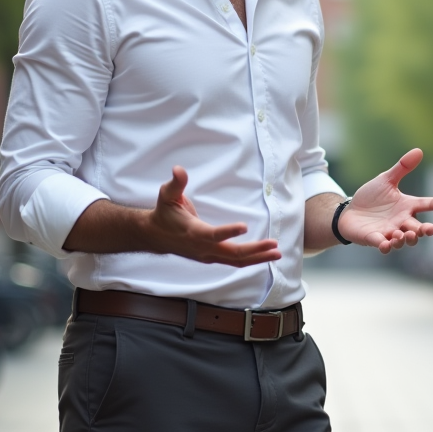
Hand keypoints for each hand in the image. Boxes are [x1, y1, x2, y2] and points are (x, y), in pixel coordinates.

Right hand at [148, 166, 281, 265]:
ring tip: (277, 252)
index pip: (213, 234)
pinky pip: (234, 262)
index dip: (228, 231)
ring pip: (236, 261)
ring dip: (258, 258)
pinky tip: (265, 255)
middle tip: (274, 244)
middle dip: (255, 250)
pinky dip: (251, 260)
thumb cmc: (164, 213)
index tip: (244, 226)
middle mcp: (203, 248)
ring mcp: (208, 256)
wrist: (155, 236)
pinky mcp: (212, 258)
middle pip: (232, 253)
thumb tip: (178, 169)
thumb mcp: (167, 195)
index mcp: (194, 232)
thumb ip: (175, 183)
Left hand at [339, 148, 432, 253]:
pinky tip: (386, 244)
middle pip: (418, 228)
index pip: (426, 204)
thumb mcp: (386, 180)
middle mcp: (401, 221)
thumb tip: (419, 150)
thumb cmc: (371, 197)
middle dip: (425, 230)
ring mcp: (390, 232)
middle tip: (430, 229)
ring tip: (403, 234)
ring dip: (406, 239)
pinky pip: (384, 246)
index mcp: (407, 206)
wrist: (350, 212)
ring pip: (404, 240)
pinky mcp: (375, 239)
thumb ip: (402, 168)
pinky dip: (386, 247)